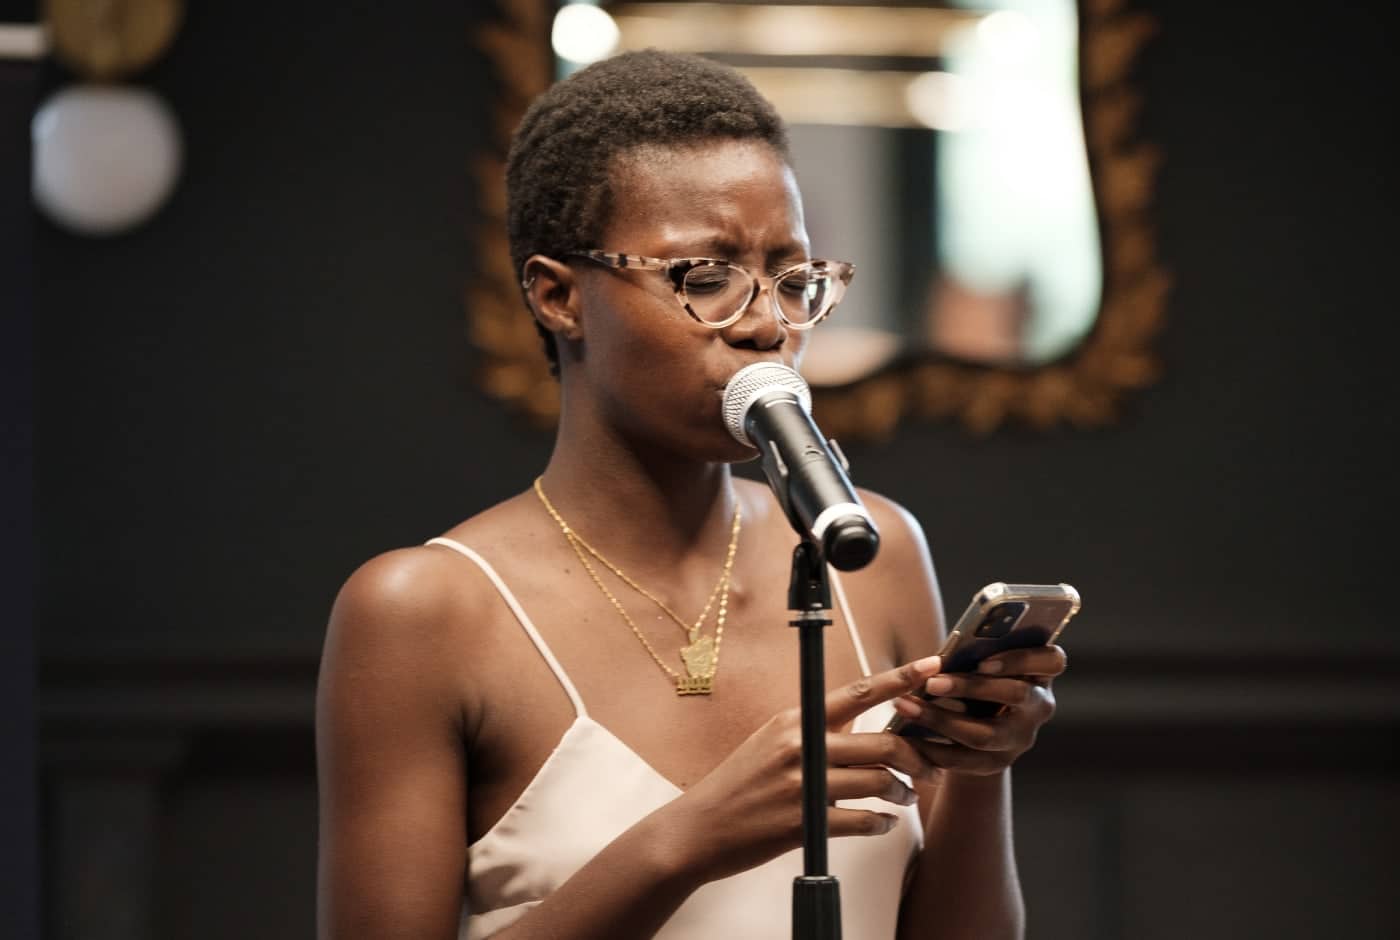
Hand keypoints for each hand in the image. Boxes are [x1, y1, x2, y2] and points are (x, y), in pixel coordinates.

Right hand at [663, 656, 949, 882]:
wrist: (699, 827)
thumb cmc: (739, 784)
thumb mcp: (771, 742)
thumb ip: (813, 731)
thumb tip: (859, 727)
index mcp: (795, 720)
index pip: (858, 692)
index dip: (900, 679)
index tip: (931, 667)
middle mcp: (800, 747)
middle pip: (881, 743)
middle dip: (917, 757)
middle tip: (931, 769)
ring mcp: (802, 786)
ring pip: (878, 783)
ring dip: (902, 793)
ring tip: (905, 798)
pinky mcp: (804, 825)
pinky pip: (863, 821)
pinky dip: (881, 824)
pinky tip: (882, 823)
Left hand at [890, 644, 1066, 776]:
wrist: (976, 730)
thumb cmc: (976, 678)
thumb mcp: (981, 664)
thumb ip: (973, 655)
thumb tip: (938, 656)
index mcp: (1041, 673)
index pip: (1053, 660)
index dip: (1022, 658)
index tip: (984, 660)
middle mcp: (1037, 708)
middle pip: (1015, 696)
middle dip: (971, 688)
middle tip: (932, 682)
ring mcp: (1020, 739)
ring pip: (985, 734)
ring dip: (941, 719)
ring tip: (906, 705)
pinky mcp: (995, 764)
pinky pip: (962, 760)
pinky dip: (930, 747)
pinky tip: (903, 736)